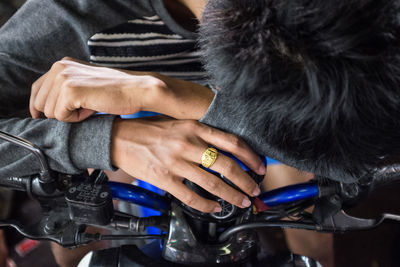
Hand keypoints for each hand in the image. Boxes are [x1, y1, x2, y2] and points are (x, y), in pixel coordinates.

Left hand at [30, 57, 213, 121]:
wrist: (136, 89)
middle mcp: (59, 67)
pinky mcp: (70, 90)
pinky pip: (61, 116)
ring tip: (89, 107)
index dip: (38, 106)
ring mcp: (64, 78)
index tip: (42, 117)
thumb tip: (45, 108)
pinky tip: (91, 109)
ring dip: (69, 116)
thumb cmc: (115, 91)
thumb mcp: (85, 84)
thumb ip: (65, 88)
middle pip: (40, 103)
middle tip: (83, 108)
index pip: (36, 89)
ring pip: (50, 112)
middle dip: (59, 113)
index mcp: (62, 64)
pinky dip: (76, 119)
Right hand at [111, 117, 265, 212]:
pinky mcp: (164, 178)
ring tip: (240, 202)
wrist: (119, 138)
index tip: (259, 167)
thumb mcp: (178, 123)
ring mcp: (175, 162)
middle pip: (227, 165)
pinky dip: (206, 205)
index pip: (232, 142)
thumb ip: (201, 132)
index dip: (250, 156)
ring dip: (231, 196)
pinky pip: (190, 196)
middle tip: (254, 189)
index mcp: (194, 127)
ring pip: (212, 183)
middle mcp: (187, 143)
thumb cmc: (148, 130)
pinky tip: (214, 207)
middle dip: (246, 181)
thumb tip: (225, 147)